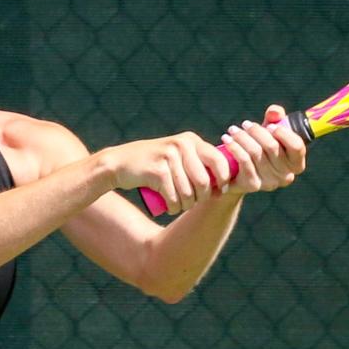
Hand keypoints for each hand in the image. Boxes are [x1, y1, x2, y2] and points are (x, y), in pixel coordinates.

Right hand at [102, 132, 233, 215]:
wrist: (120, 164)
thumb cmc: (154, 164)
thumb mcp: (177, 154)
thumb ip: (198, 159)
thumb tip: (227, 179)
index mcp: (191, 140)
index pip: (219, 161)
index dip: (223, 180)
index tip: (218, 192)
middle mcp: (182, 144)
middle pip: (204, 181)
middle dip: (201, 198)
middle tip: (192, 202)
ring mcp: (169, 156)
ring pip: (189, 192)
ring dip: (185, 206)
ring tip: (179, 205)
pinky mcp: (157, 170)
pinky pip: (174, 197)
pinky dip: (174, 207)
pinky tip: (170, 207)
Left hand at [220, 104, 307, 195]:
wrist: (238, 174)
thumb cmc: (261, 147)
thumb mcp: (271, 131)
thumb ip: (276, 118)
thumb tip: (274, 112)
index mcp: (296, 163)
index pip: (297, 146)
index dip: (284, 133)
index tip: (270, 125)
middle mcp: (286, 176)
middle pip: (272, 146)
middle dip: (257, 131)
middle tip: (245, 124)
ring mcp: (270, 183)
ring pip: (255, 152)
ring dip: (242, 137)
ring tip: (233, 130)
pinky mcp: (253, 185)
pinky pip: (244, 161)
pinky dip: (234, 147)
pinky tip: (226, 140)